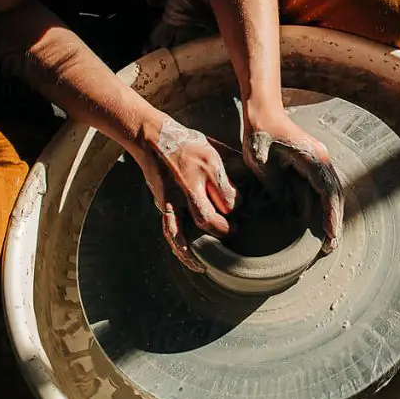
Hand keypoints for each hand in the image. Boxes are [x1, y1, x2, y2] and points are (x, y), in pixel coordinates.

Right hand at [128, 114, 237, 271]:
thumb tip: (249, 175)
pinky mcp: (163, 203)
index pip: (227, 196)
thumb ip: (230, 162)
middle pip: (208, 216)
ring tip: (215, 257)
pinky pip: (171, 230)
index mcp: (206, 165)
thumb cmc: (185, 141)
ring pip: (188, 228)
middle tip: (236, 230)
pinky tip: (192, 261)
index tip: (241, 206)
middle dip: (224, 229)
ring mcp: (173, 195)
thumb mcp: (212, 146)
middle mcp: (189, 183)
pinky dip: (180, 249)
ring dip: (202, 245)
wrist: (150, 137)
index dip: (237, 205)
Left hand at [243, 108, 343, 251]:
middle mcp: (322, 158)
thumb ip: (277, 186)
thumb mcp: (262, 163)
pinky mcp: (314, 161)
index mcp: (313, 157)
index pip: (328, 191)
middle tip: (331, 245)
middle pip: (336, 193)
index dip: (330, 215)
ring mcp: (320, 159)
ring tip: (330, 238)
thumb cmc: (260, 134)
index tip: (330, 236)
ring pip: (333, 191)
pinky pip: (324, 186)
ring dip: (333, 213)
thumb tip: (289, 207)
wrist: (263, 112)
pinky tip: (322, 218)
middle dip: (336, 220)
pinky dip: (326, 204)